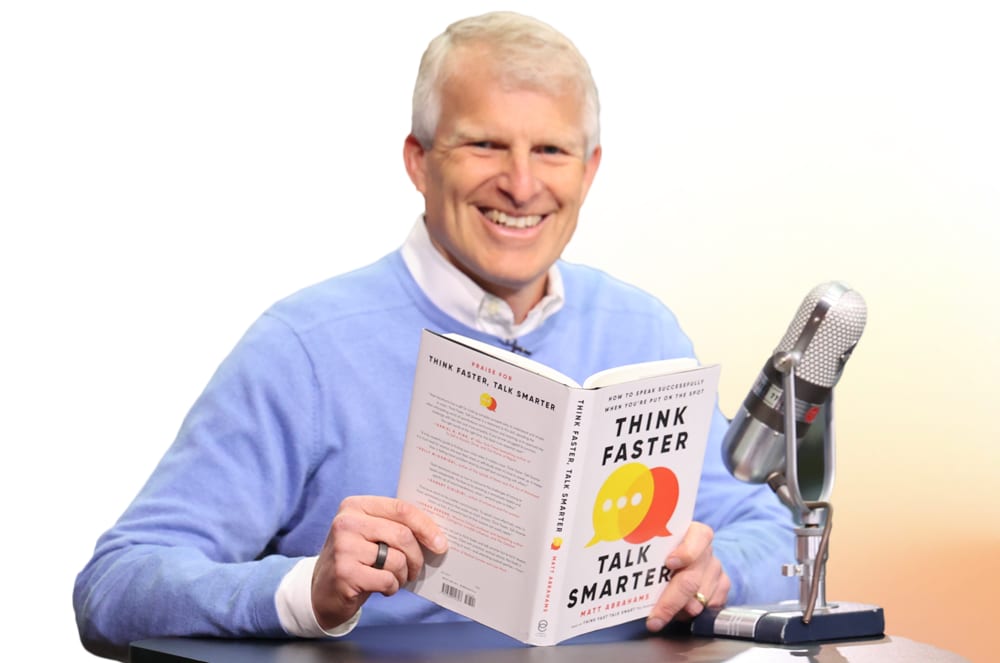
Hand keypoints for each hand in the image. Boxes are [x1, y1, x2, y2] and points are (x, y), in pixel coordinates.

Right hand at [311, 495, 447, 630]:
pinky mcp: (345, 573)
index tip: (441, 543)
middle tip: (417, 569)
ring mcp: (343, 547)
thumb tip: (436, 534)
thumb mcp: (369, 535)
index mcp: (355, 505)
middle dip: (417, 556)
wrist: (321, 592)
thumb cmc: (356, 560)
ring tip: (397, 579)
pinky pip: (387, 580)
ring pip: (396, 559)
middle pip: (402, 535)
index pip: (401, 508)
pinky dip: (392, 588)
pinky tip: (383, 588)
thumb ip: (394, 527)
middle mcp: (346, 522)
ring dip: (403, 575)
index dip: (426, 526)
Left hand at [645, 521, 729, 631]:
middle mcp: (707, 550)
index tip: (669, 563)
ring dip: (680, 611)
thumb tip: (640, 576)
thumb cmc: (666, 549)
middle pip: (691, 579)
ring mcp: (716, 569)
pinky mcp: (723, 586)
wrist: (685, 554)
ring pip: (700, 599)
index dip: (684, 553)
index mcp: (694, 533)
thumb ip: (654, 555)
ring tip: (662, 614)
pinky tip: (680, 611)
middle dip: (671, 602)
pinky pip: (709, 607)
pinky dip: (692, 614)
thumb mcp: (659, 545)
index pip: (697, 539)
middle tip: (655, 619)